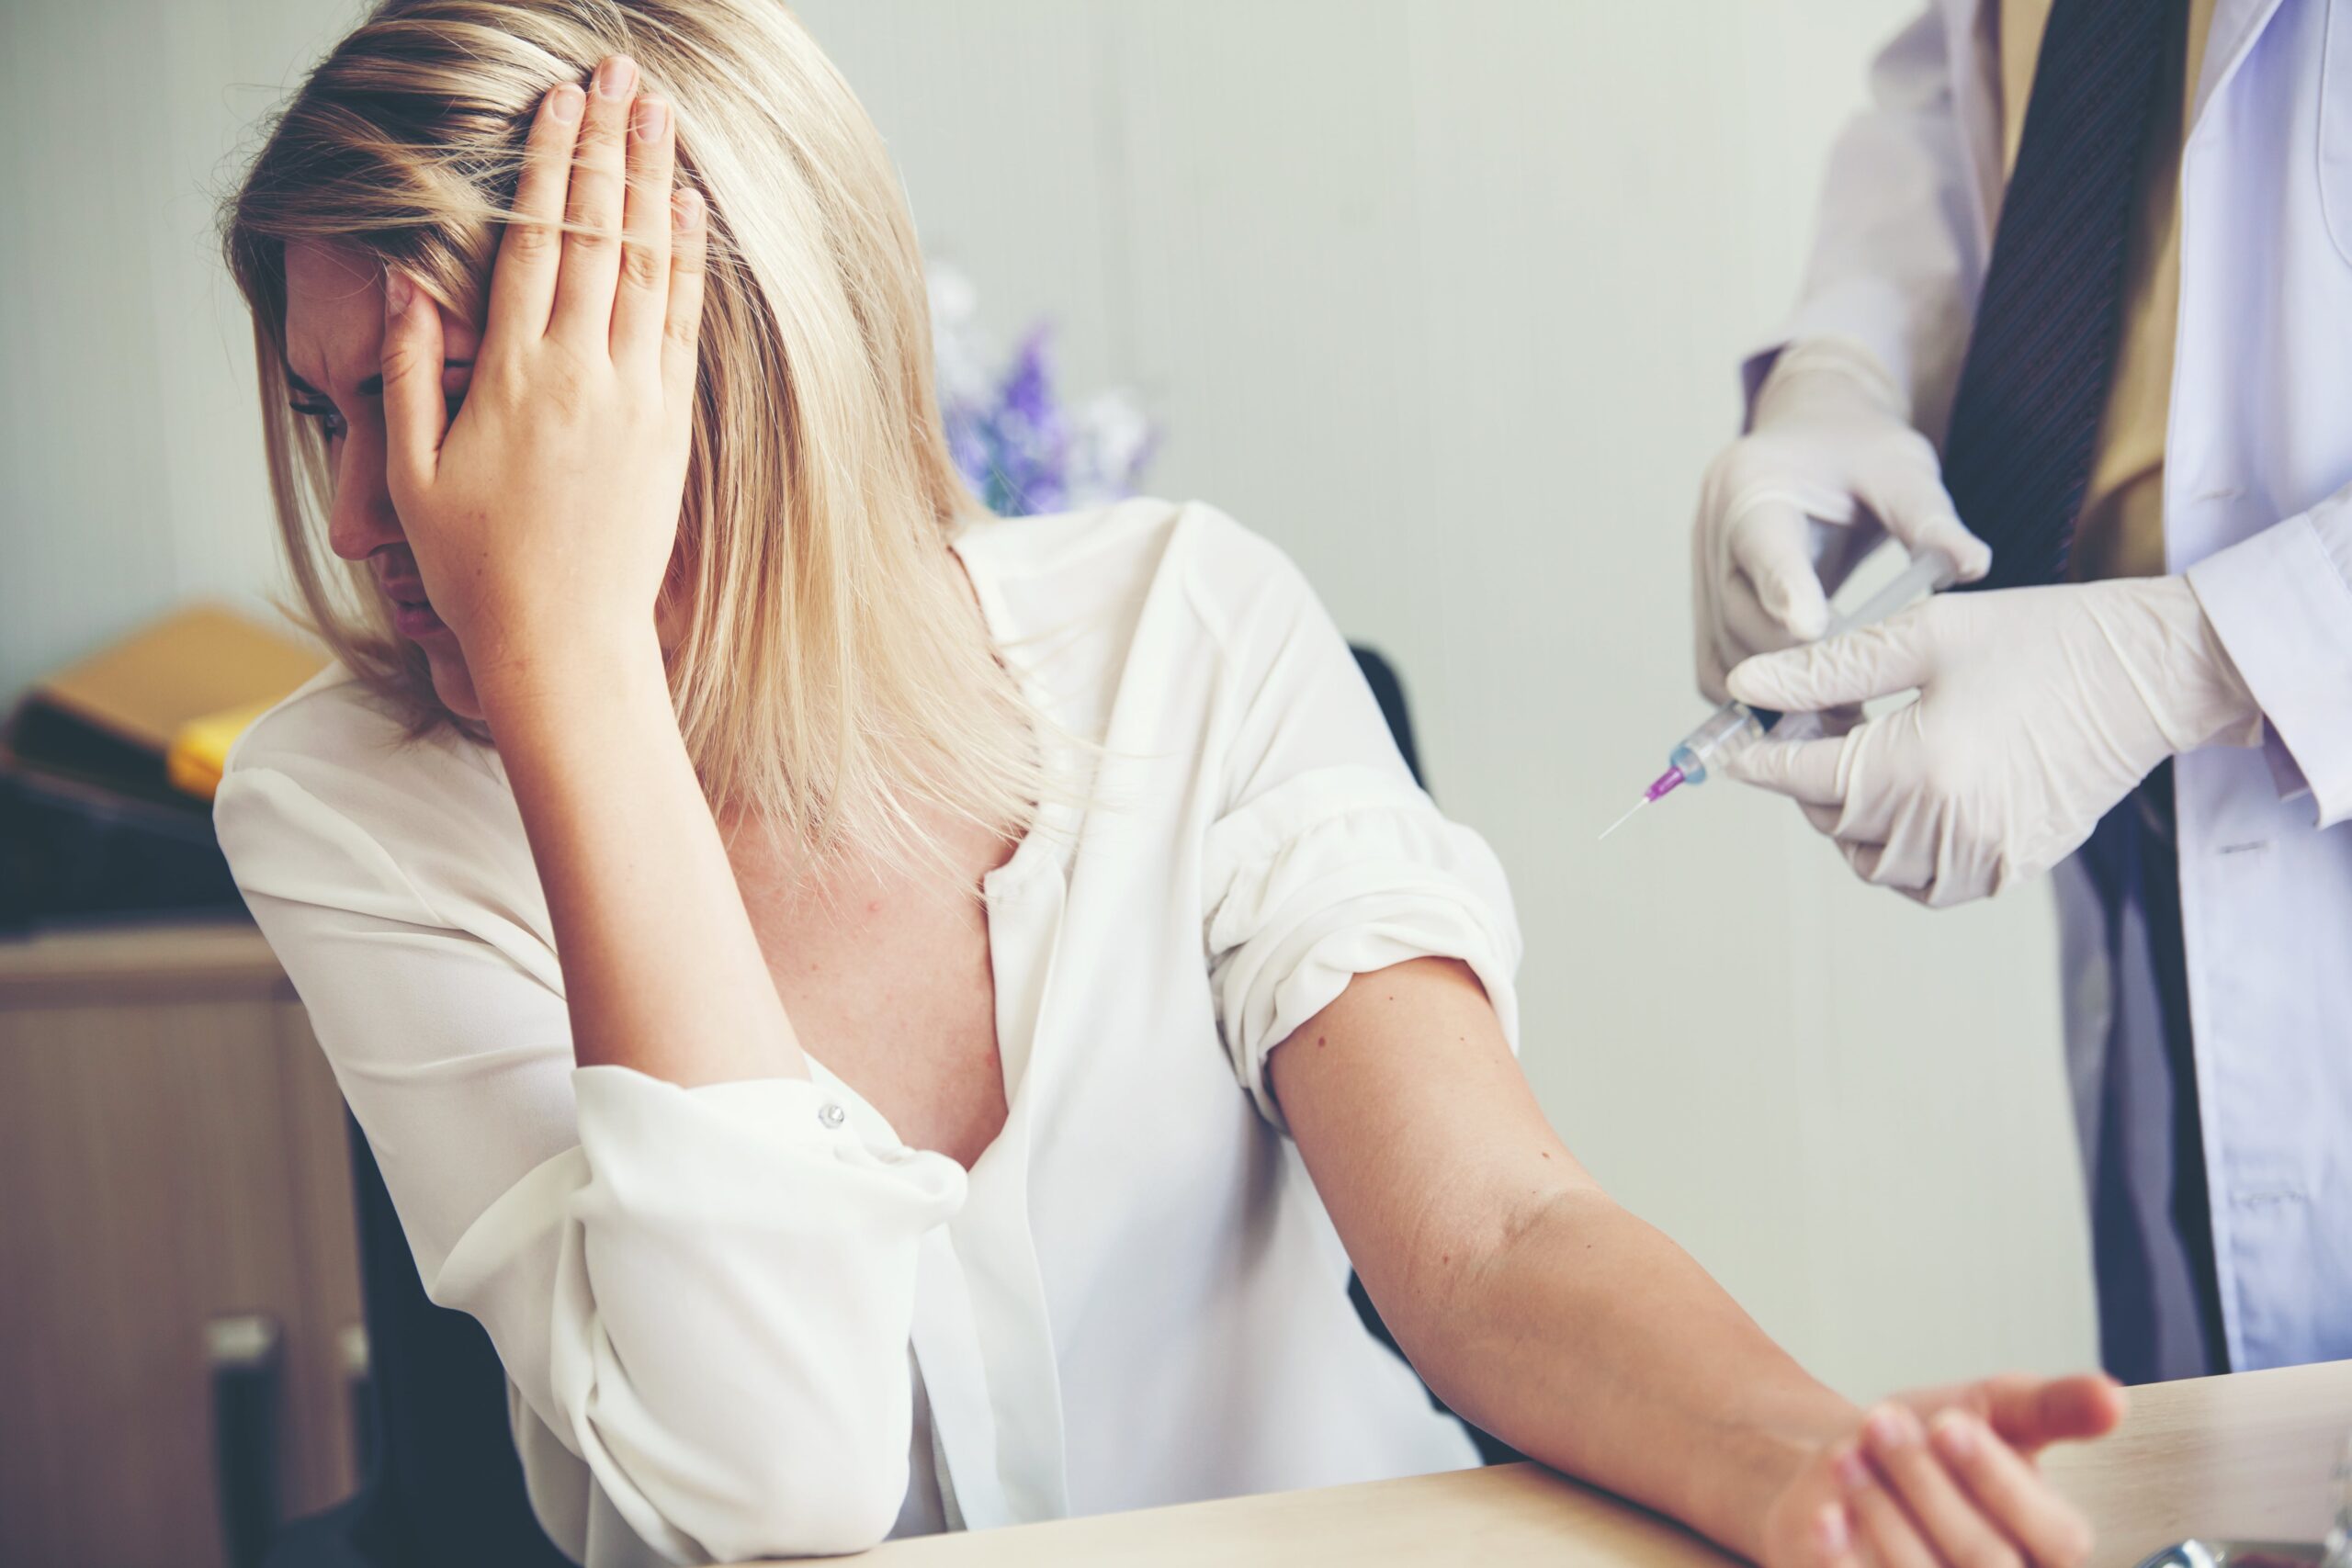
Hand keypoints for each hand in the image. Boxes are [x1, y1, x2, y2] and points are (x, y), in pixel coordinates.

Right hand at [378, 55, 705, 689]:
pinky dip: (685, 261)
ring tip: (658, 115)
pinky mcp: (671, 428)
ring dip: (653, 183)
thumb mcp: (411, 471)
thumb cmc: (476, 569)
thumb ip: (407, 370)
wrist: (565, 645)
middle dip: (607, 146)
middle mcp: (582, 376)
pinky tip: (688, 211)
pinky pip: (682, 325)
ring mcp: (636, 400)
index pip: (533, 242)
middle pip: (596, 234)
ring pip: (647, 267)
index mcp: (511, 378)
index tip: (556, 102)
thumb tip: (402, 283)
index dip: (547, 165)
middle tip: (619, 74)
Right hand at [1693, 339, 1990, 701]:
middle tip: (1857, 702)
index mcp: (1755, 483)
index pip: (1762, 545)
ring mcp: (1703, 569)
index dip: (1784, 591)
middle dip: (1794, 664)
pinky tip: (1807, 712)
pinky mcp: (1708, 604)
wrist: (1817, 441)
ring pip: (1723, 651)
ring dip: (1774, 692)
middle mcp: (1714, 528)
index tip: (1812, 633)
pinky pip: (1716, 663)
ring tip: (1840, 720)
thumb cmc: (1860, 452)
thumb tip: (1972, 564)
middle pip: (1740, 614)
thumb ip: (1929, 518)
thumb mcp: (1902, 471)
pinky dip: (1754, 696)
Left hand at [1722, 577, 2260, 905]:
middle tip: (1817, 730)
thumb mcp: (1924, 637)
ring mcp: (1983, 857)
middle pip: (1833, 823)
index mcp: (1917, 769)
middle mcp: (1946, 829)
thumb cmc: (2040, 639)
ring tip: (1866, 760)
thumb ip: (1827, 669)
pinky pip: (1927, 883)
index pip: (1802, 778)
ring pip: (1874, 863)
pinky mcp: (2013, 868)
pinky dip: (1901, 853)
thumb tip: (1744, 684)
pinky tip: (1909, 800)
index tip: (1733, 746)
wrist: (2151, 674)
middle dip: (1810, 781)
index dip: (1759, 760)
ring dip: (1853, 821)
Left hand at [1760, 1373, 2125, 1567]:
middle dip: (1927, 1483)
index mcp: (2050, 1548)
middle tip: (1882, 1422)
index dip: (2000, 1481)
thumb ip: (2051, 1407)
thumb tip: (2113, 1399)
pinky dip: (1843, 1558)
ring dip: (1883, 1512)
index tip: (1948, 1422)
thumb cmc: (1931, 1441)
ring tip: (1847, 1455)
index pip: (2058, 1539)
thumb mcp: (1994, 1411)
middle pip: (1986, 1559)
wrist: (1847, 1466)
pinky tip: (1826, 1516)